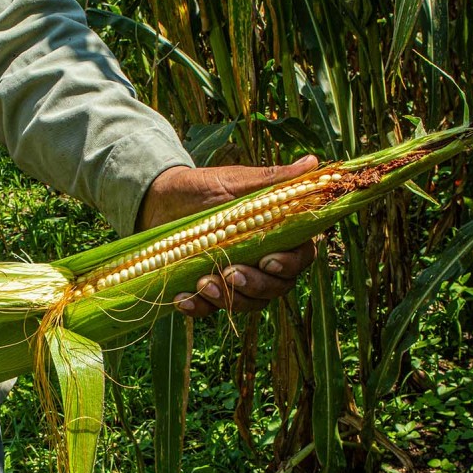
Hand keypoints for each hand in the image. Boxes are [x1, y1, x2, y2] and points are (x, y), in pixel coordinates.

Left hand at [136, 156, 318, 316]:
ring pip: (248, 303)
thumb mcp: (236, 181)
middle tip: (231, 274)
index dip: (290, 264)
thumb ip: (273, 181)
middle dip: (256, 285)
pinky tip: (183, 298)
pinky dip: (198, 308)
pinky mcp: (208, 291)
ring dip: (229, 299)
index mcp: (275, 234)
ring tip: (203, 283)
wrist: (158, 199)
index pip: (301, 256)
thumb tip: (313, 163)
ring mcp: (235, 278)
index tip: (268, 261)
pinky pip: (210, 310)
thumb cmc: (202, 187)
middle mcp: (261, 261)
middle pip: (277, 287)